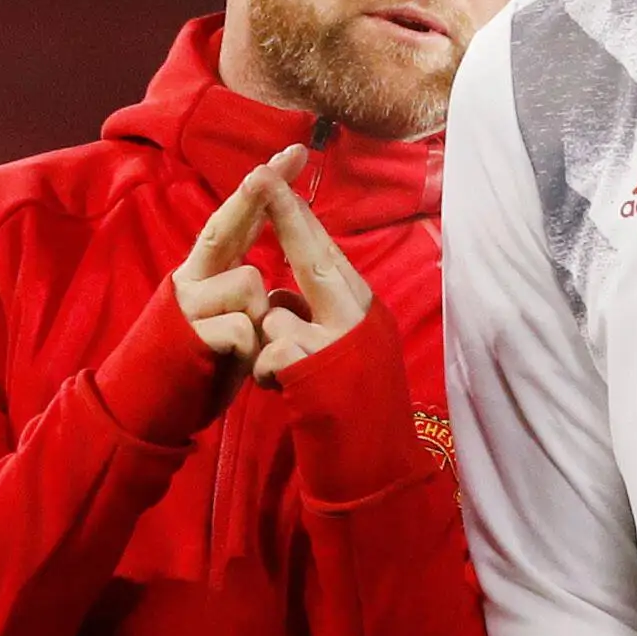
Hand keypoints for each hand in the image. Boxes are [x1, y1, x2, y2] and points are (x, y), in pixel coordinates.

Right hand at [170, 147, 305, 375]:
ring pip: (250, 284)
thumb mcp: (222, 311)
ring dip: (261, 317)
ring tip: (242, 345)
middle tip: (270, 166)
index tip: (294, 153)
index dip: (266, 186)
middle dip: (252, 196)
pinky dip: (250, 348)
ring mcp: (189, 303)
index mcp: (205, 268)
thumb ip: (238, 277)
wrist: (149, 401)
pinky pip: (243, 328)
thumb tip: (264, 249)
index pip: (239, 218)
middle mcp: (192, 276)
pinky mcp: (189, 334)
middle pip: (224, 226)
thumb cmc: (198, 356)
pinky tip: (232, 361)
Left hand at [252, 172, 375, 388]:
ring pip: (278, 315)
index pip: (324, 253)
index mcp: (360, 307)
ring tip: (290, 375)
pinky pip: (272, 353)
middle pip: (314, 258)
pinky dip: (267, 375)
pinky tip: (285, 393)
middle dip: (285, 216)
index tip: (272, 178)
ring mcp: (340, 341)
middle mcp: (357, 316)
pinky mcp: (319, 369)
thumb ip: (315, 320)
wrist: (377, 461)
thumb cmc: (354, 405)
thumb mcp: (339, 352)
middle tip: (259, 174)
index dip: (296, 216)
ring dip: (269, 344)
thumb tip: (282, 297)